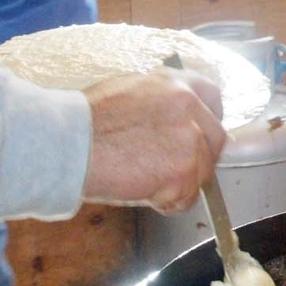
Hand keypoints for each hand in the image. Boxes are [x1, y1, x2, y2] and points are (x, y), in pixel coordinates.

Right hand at [80, 68, 227, 213]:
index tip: (199, 135)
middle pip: (216, 140)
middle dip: (199, 159)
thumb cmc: (87, 121)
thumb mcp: (130, 91)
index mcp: (175, 84)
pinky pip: (185, 198)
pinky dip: (166, 202)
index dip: (207, 120)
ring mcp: (190, 140)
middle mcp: (189, 106)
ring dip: (178, 184)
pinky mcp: (183, 172)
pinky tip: (141, 190)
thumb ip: (161, 102)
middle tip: (171, 170)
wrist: (70, 143)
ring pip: (202, 174)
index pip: (212, 98)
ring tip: (142, 180)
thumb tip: (174, 119)